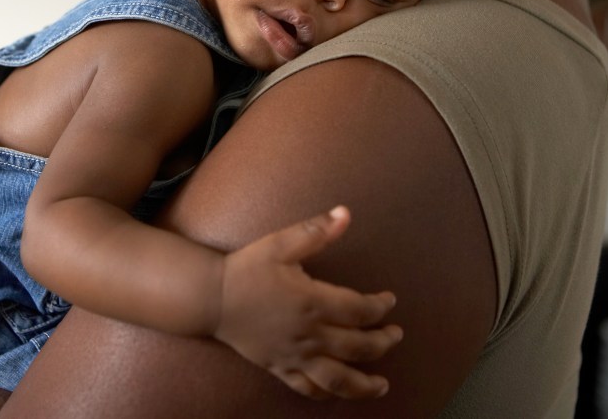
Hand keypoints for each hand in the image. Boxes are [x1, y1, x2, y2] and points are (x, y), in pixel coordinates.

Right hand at [213, 206, 401, 399]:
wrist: (211, 298)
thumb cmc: (247, 268)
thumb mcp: (281, 243)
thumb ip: (316, 231)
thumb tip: (346, 213)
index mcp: (313, 302)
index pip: (360, 310)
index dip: (381, 307)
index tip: (390, 300)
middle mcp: (309, 334)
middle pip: (358, 347)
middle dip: (383, 342)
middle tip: (396, 335)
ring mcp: (295, 355)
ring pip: (338, 379)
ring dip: (365, 384)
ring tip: (382, 384)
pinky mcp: (280, 367)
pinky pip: (308, 388)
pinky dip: (328, 393)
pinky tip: (339, 391)